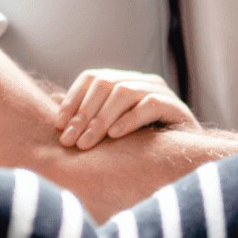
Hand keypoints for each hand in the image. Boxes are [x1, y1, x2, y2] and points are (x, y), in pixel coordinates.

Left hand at [56, 68, 198, 149]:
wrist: (184, 159)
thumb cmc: (142, 145)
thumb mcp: (109, 130)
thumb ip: (85, 114)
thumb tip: (52, 100)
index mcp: (124, 82)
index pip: (92, 78)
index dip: (72, 99)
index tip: (58, 125)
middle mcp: (141, 81)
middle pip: (105, 84)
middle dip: (83, 114)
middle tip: (69, 140)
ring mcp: (161, 91)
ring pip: (125, 93)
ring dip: (101, 119)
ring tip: (87, 142)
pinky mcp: (176, 107)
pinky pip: (150, 105)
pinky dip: (130, 119)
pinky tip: (115, 136)